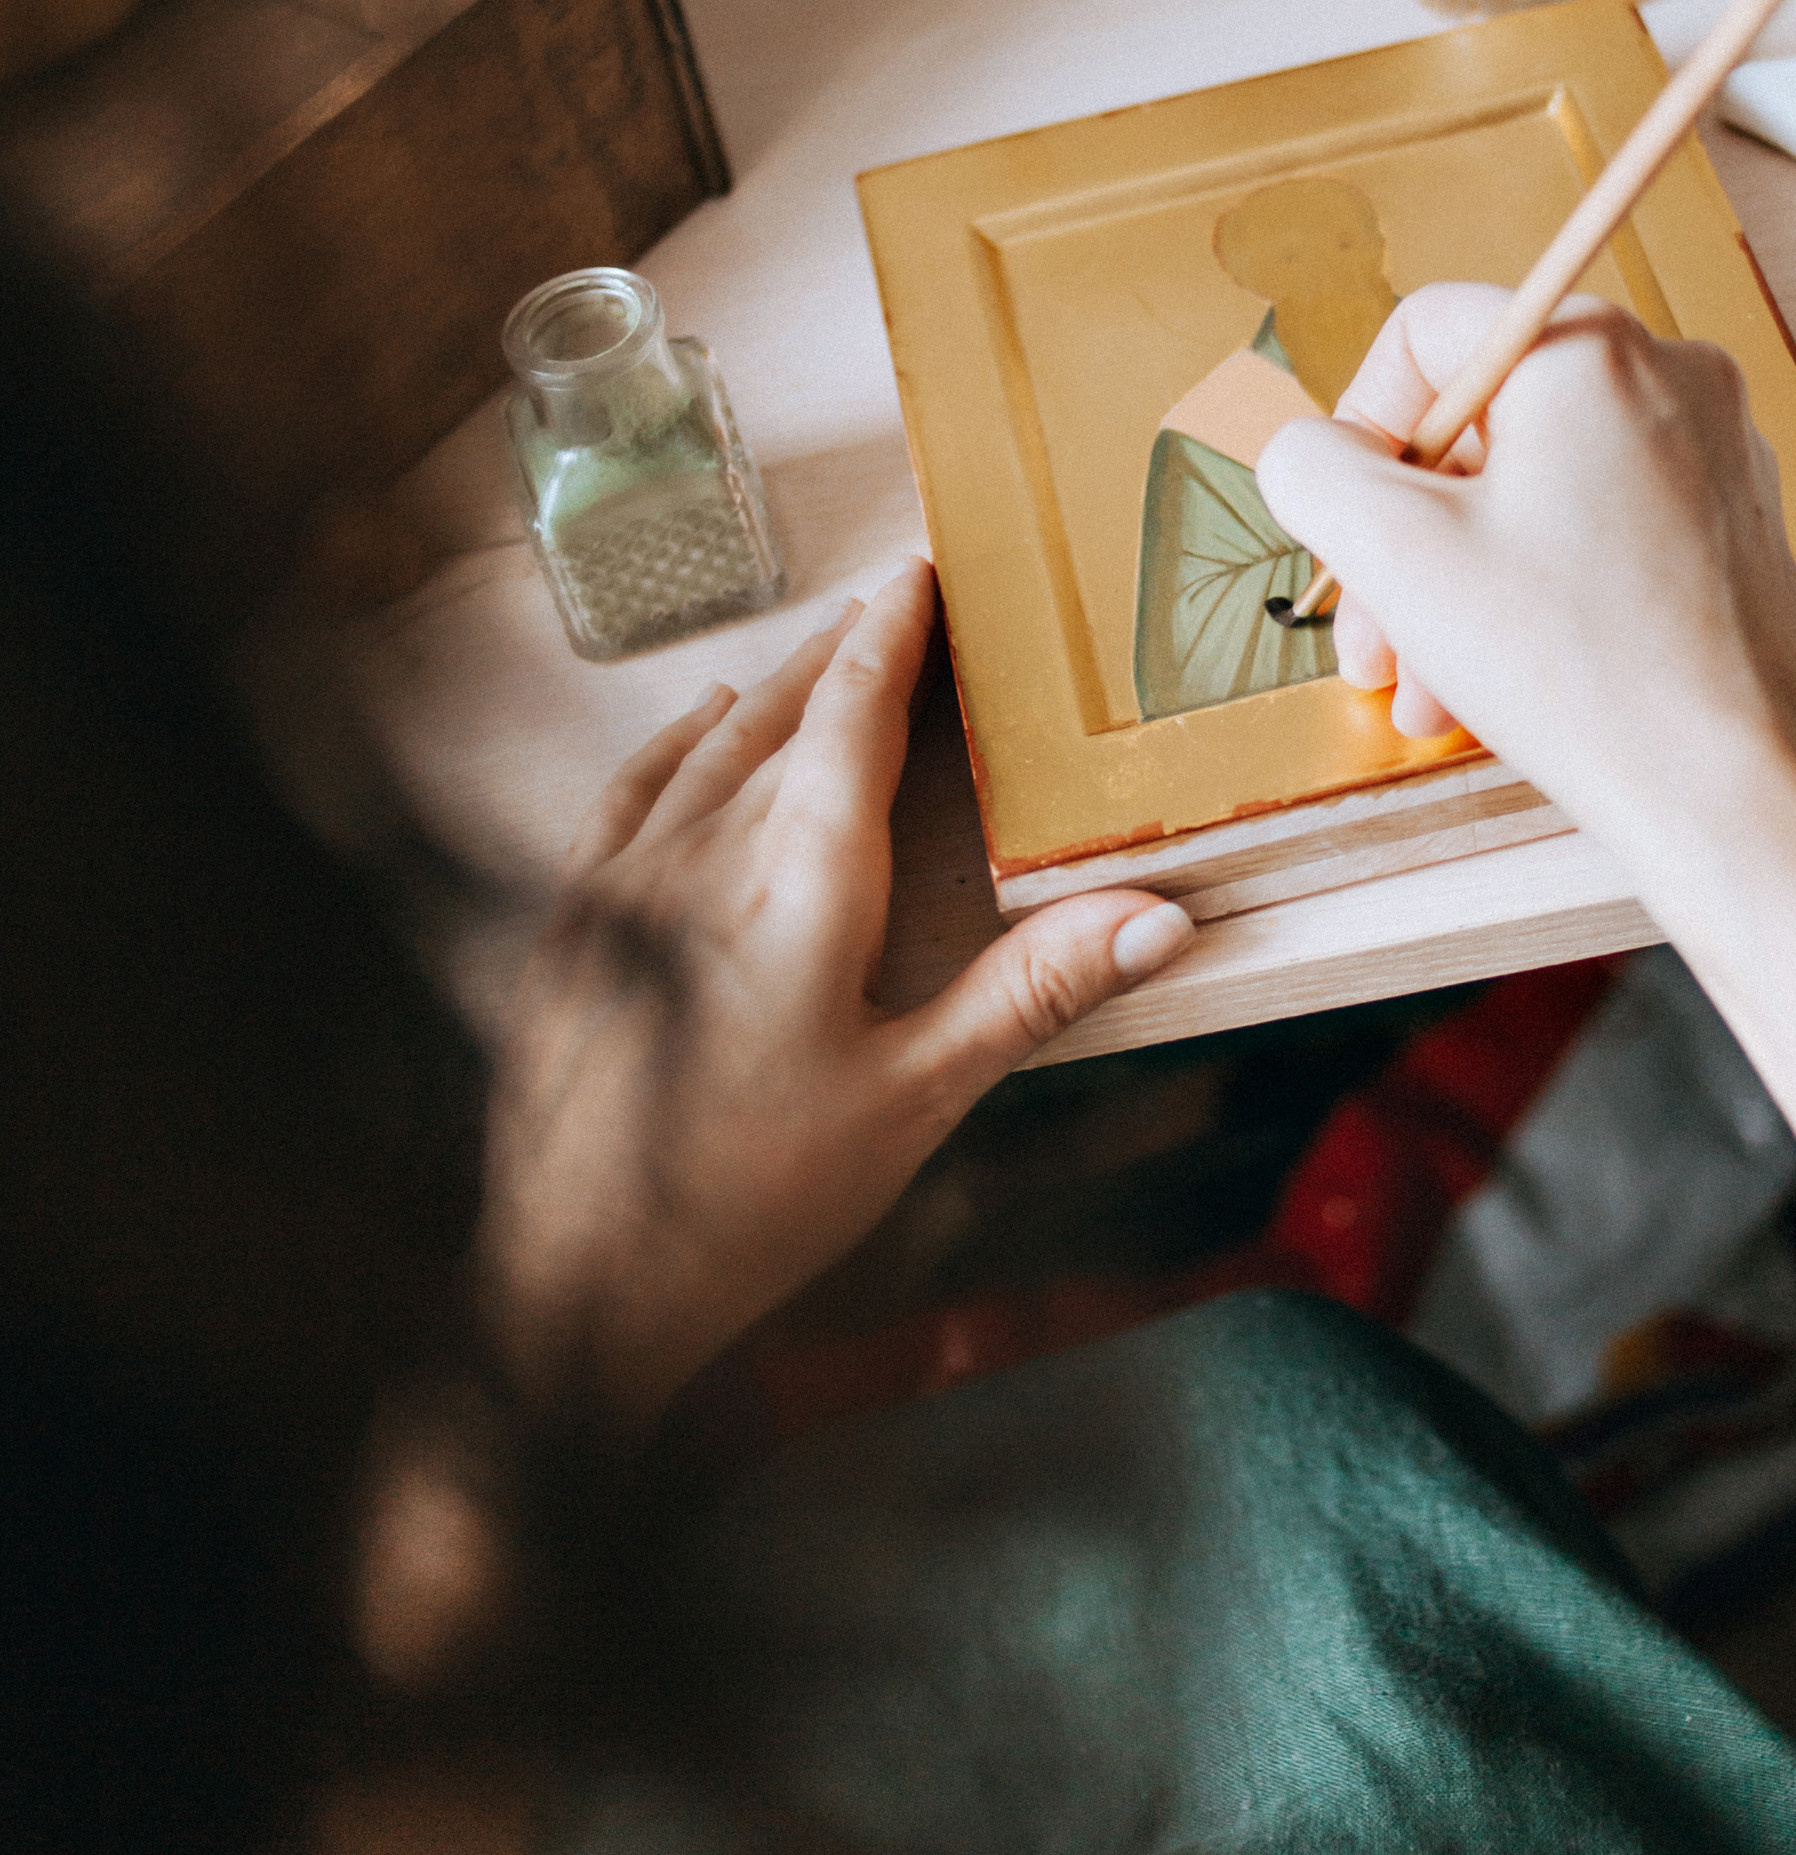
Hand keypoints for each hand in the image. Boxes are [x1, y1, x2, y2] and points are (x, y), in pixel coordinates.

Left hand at [479, 562, 1191, 1426]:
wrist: (573, 1280)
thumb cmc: (752, 1201)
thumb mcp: (916, 1100)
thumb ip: (1033, 991)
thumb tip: (1163, 913)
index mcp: (804, 874)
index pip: (854, 711)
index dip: (893, 634)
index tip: (924, 574)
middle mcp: (708, 847)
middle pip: (784, 707)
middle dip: (846, 648)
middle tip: (899, 603)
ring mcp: (627, 877)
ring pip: (710, 740)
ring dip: (772, 685)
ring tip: (821, 653)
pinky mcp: (574, 920)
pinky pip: (634, 787)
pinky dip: (681, 739)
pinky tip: (698, 727)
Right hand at [1257, 285, 1795, 925]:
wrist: (1741, 796)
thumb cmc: (1582, 669)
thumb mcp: (1395, 552)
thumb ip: (1312, 468)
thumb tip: (1311, 452)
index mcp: (1591, 350)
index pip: (1428, 332)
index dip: (1360, 426)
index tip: (1346, 526)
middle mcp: (1671, 379)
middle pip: (1480, 427)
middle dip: (1405, 540)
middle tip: (1371, 641)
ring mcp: (1714, 457)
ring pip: (1535, 494)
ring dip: (1457, 587)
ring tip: (1425, 691)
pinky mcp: (1732, 532)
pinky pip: (1598, 537)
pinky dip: (1534, 600)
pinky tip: (1496, 689)